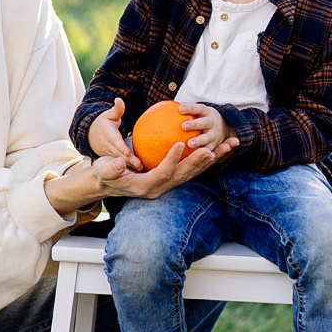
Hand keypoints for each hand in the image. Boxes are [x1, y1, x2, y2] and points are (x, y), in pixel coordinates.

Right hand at [87, 98, 142, 170]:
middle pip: (119, 153)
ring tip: (141, 169)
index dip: (121, 147)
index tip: (127, 152)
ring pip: (120, 160)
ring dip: (129, 166)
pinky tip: (140, 171)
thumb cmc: (103, 123)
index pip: (115, 141)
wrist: (90, 136)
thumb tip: (119, 99)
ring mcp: (109, 153)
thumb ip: (116, 109)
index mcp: (108, 134)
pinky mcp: (111, 159)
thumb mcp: (108, 115)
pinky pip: (120, 163)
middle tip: (139, 165)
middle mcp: (107, 145)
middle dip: (128, 160)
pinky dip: (128, 167)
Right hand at [90, 130, 237, 200]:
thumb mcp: (104, 170)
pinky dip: (205, 159)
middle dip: (200, 162)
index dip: (172, 160)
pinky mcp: (171, 179)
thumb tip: (117, 163)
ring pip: (192, 173)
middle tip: (212, 148)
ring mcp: (167, 185)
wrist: (110, 183)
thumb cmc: (105, 173)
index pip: (162, 173)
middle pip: (184, 175)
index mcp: (146, 187)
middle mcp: (160, 188)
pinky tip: (218, 147)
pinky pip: (191, 169)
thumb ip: (111, 168)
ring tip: (226, 146)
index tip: (180, 143)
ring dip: (210, 160)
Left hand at [178, 103, 236, 159]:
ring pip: (207, 138)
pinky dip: (204, 154)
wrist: (225, 126)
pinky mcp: (215, 145)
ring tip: (189, 144)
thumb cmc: (202, 118)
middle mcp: (212, 122)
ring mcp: (215, 134)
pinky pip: (209, 150)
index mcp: (207, 112)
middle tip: (183, 126)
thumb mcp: (198, 112)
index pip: (198, 108)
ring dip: (199, 141)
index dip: (190, 108)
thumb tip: (162, 107)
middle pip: (204, 122)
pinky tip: (195, 158)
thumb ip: (183, 110)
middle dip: (195, 124)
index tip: (180, 108)